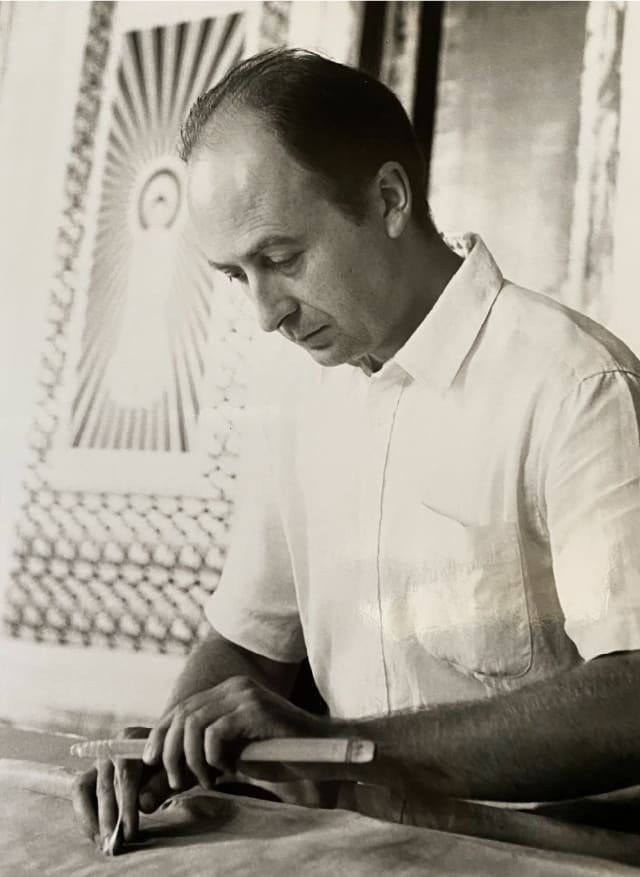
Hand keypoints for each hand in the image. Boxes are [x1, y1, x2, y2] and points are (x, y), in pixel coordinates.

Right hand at [71, 726, 173, 851]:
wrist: (171, 752)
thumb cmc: (176, 761)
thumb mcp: (177, 771)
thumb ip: (161, 785)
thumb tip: (143, 805)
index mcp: (132, 739)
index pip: (124, 774)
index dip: (125, 805)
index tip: (130, 832)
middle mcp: (111, 747)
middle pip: (104, 785)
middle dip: (108, 819)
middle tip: (116, 845)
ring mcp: (99, 761)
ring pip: (83, 790)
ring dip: (91, 820)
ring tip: (103, 844)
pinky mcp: (92, 775)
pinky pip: (81, 795)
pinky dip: (86, 817)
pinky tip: (97, 837)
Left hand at [142, 676, 331, 788]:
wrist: (322, 752)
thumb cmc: (279, 754)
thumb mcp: (235, 751)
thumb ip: (206, 749)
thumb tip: (166, 765)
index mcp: (229, 690)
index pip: (182, 708)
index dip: (160, 734)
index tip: (151, 760)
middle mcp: (235, 686)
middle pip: (182, 715)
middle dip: (170, 751)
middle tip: (177, 780)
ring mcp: (245, 695)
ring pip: (194, 725)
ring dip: (192, 760)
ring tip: (206, 779)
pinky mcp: (255, 709)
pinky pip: (215, 734)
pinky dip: (212, 758)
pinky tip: (225, 772)